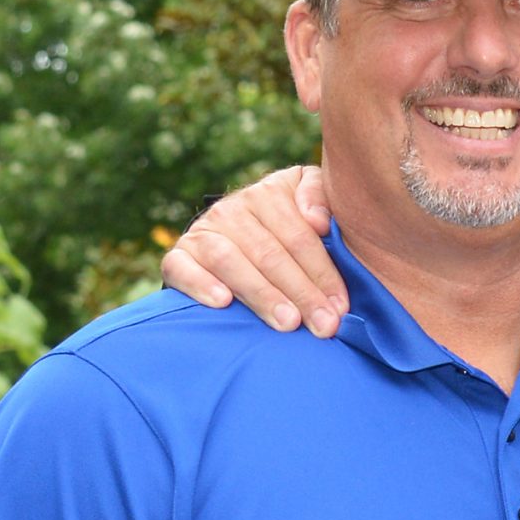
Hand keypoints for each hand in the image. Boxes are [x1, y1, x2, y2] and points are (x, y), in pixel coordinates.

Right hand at [163, 164, 343, 335]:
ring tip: (288, 322)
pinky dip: (201, 284)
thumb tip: (318, 221)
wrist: (233, 239)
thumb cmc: (286, 229)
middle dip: (301, 293)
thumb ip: (319, 197)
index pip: (299, 236)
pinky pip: (183, 268)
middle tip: (324, 325)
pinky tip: (223, 303)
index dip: (323, 273)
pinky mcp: (179, 255)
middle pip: (269, 254)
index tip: (341, 306)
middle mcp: (232, 210)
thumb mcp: (307, 202)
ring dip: (262, 294)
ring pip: (230, 261)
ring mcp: (203, 232)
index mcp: (268, 194)